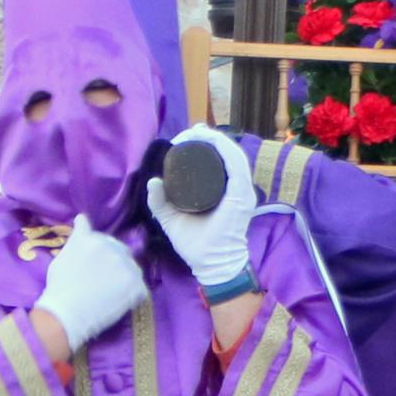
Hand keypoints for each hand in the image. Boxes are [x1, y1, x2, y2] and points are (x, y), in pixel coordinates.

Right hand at [36, 218, 150, 355]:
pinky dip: (132, 296)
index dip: (98, 250)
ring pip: (132, 268)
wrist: (65, 313)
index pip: (100, 237)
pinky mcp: (136, 283)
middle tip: (101, 281)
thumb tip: (81, 219)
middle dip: (113, 263)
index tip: (95, 262)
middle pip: (120, 251)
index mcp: (91, 238)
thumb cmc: (58, 287)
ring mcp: (126, 264)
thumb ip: (76, 239)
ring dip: (124, 278)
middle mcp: (111, 246)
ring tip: (110, 293)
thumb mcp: (61, 256)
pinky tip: (118, 303)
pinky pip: (139, 289)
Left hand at [145, 124, 262, 290]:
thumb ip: (160, 202)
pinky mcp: (240, 194)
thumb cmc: (195, 244)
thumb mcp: (171, 218)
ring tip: (195, 133)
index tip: (188, 137)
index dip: (209, 145)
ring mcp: (242, 190)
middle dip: (210, 138)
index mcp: (227, 191)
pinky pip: (236, 165)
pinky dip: (224, 149)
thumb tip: (153, 181)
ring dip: (215, 140)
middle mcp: (238, 188)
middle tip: (190, 132)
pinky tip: (211, 140)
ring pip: (233, 154)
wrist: (210, 264)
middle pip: (228, 154)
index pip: (222, 161)